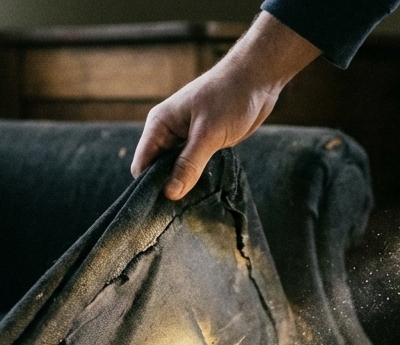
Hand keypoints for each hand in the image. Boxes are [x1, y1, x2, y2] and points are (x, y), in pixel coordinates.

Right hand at [132, 12, 319, 199]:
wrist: (257, 78)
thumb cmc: (230, 97)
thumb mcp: (208, 133)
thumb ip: (188, 164)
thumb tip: (170, 193)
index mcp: (160, 124)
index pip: (142, 164)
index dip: (149, 186)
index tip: (162, 208)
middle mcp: (168, 132)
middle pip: (158, 170)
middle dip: (167, 188)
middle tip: (180, 212)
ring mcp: (186, 138)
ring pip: (176, 170)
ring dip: (184, 184)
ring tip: (194, 205)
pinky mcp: (203, 143)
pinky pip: (193, 167)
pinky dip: (197, 178)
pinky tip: (205, 192)